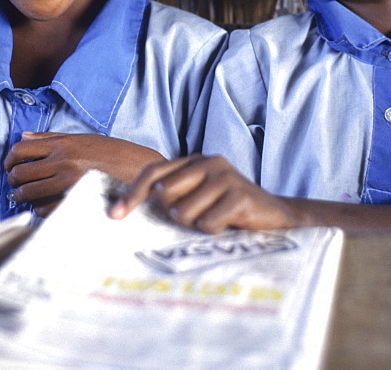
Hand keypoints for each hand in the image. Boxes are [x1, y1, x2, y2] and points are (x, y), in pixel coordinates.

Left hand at [5, 132, 165, 216]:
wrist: (140, 167)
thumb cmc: (112, 153)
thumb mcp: (83, 138)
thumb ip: (51, 138)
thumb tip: (24, 137)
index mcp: (63, 144)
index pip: (20, 149)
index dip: (8, 161)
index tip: (10, 168)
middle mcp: (63, 161)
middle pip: (20, 173)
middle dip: (13, 181)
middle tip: (17, 185)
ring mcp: (68, 182)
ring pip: (28, 194)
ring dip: (22, 198)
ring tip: (26, 198)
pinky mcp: (75, 200)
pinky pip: (44, 210)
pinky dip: (39, 210)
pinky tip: (45, 206)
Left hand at [109, 154, 298, 232]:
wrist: (276, 215)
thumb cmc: (228, 209)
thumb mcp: (198, 197)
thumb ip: (172, 195)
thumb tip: (128, 206)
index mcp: (195, 160)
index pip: (153, 174)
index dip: (132, 194)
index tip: (114, 216)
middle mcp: (208, 162)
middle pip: (166, 195)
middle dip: (175, 215)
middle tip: (197, 218)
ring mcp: (225, 176)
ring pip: (184, 213)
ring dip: (196, 225)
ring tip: (216, 220)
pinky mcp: (239, 194)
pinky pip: (207, 223)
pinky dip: (214, 230)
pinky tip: (229, 224)